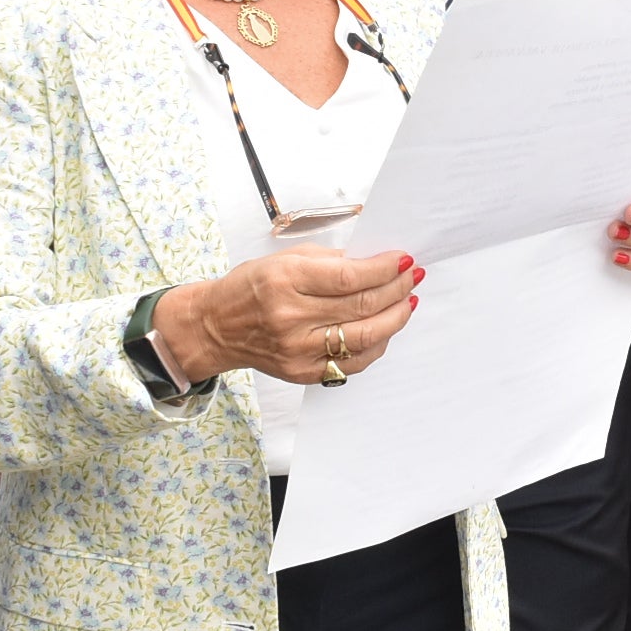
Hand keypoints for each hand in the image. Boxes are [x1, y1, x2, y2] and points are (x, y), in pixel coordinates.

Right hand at [157, 248, 418, 386]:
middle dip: (397, 288)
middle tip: (413, 276)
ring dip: (395, 317)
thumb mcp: (284, 259)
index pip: (350, 276)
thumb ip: (330, 261)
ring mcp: (298, 349)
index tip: (404, 259)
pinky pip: (352, 362)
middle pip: (362, 305)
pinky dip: (377, 344)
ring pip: (364, 337)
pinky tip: (386, 328)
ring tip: (408, 301)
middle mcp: (291, 316)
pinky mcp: (303, 372)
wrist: (217, 326)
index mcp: (286, 280)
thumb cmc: (251, 287)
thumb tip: (375, 262)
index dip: (385, 268)